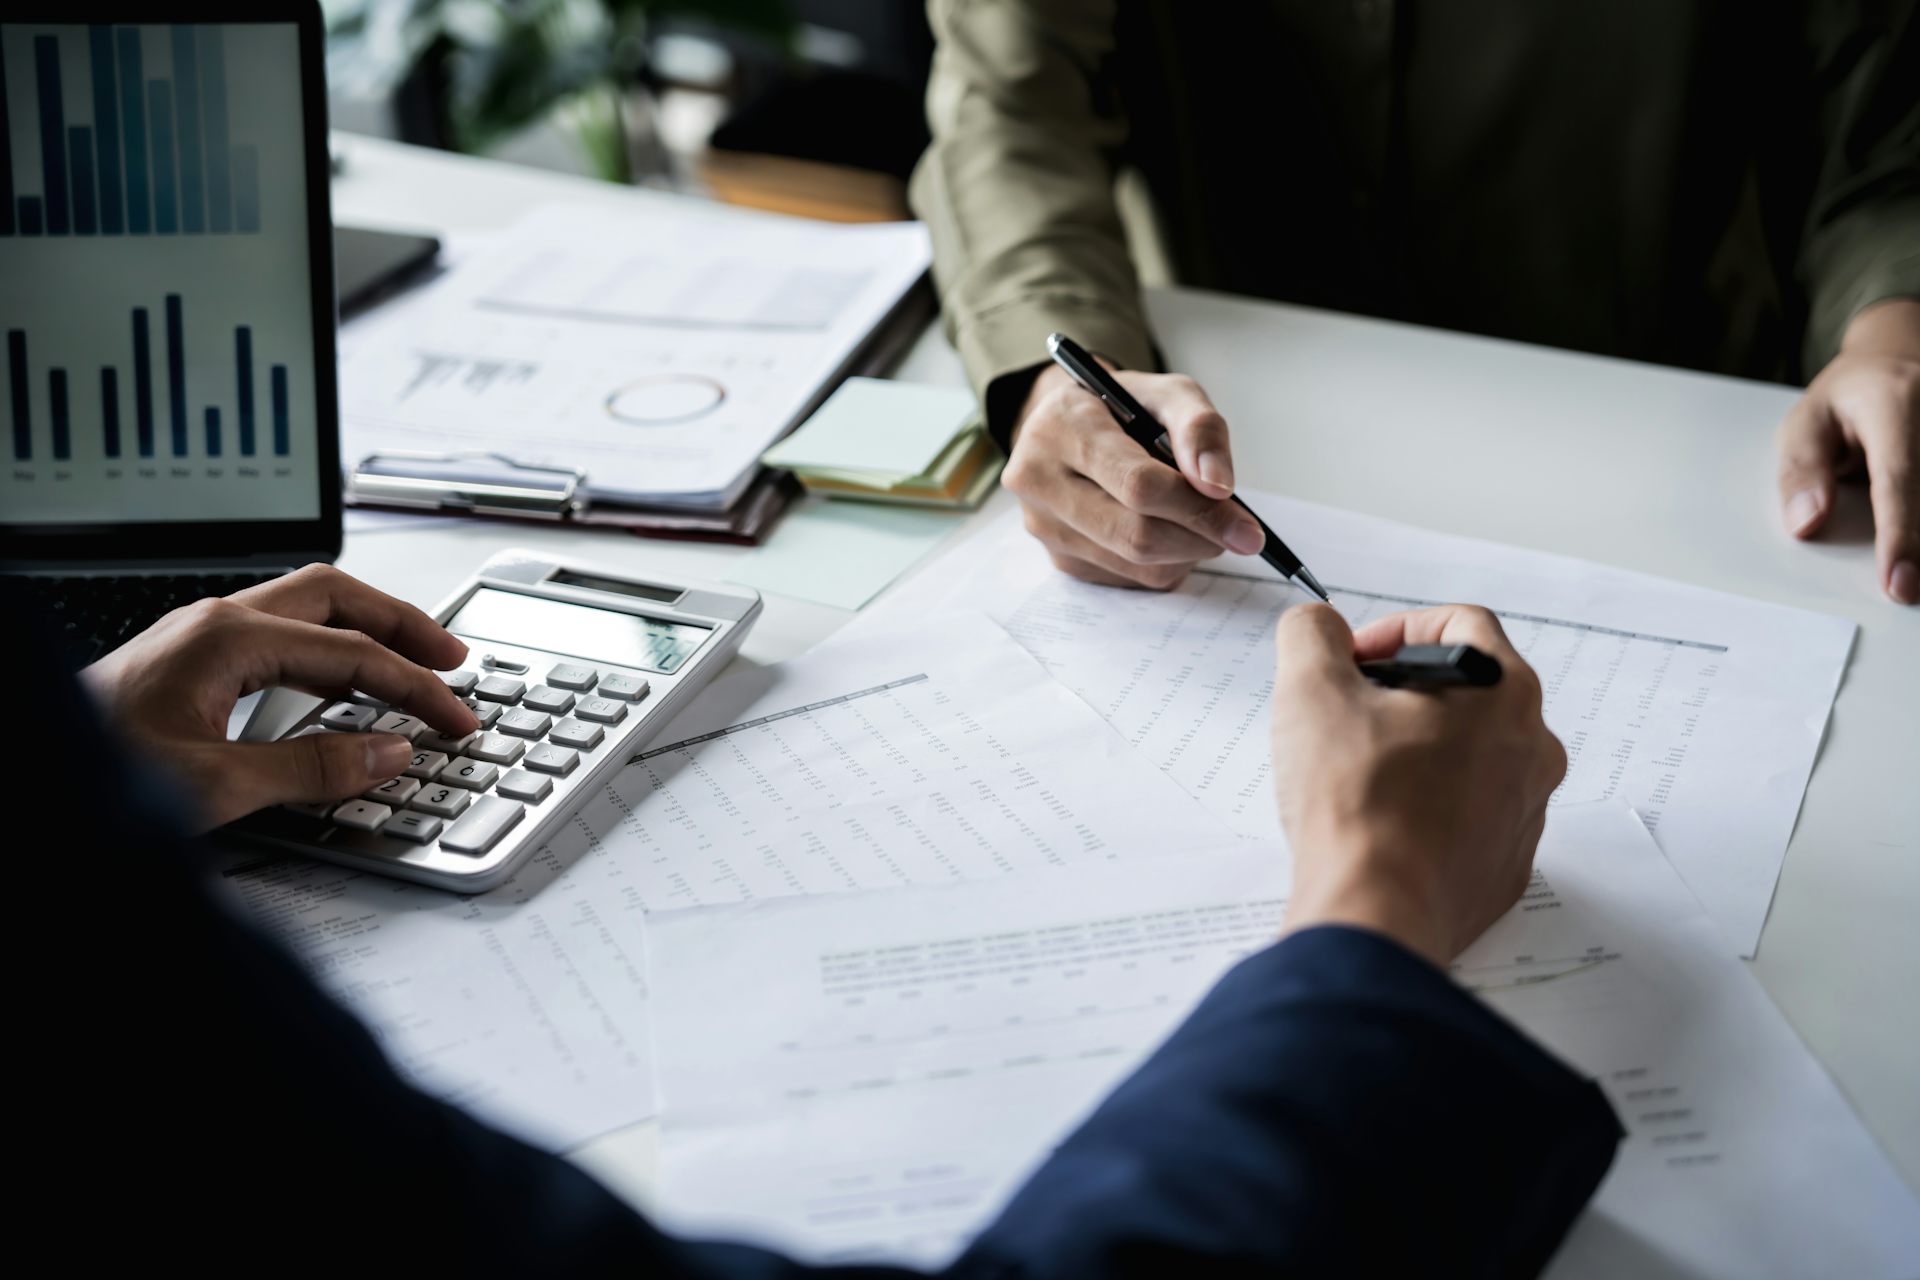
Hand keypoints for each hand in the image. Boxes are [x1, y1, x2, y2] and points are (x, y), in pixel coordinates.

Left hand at [82, 565, 479, 830]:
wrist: (28, 769)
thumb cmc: (94, 772)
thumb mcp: (216, 785)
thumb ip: (312, 769)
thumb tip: (387, 753)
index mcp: (228, 637)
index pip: (352, 652)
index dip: (415, 687)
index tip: (454, 717)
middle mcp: (216, 622)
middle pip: (337, 596)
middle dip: (403, 625)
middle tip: (453, 659)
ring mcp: (200, 635)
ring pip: (308, 607)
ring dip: (367, 629)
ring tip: (412, 660)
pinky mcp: (190, 660)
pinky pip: (281, 634)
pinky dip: (329, 648)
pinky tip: (343, 679)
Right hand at [1004, 362, 1268, 588]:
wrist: (1069, 426)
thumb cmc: (1123, 408)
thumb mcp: (1168, 394)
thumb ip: (1200, 429)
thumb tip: (1218, 486)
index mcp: (1062, 426)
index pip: (1138, 485)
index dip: (1198, 510)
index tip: (1246, 526)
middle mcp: (1039, 479)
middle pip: (1134, 534)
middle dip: (1199, 537)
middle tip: (1237, 531)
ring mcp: (1043, 526)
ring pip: (1135, 565)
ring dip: (1186, 553)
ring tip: (1199, 522)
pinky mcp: (1058, 559)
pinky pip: (1128, 580)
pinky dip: (1165, 564)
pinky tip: (1169, 533)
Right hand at [1269, 604, 1567, 965]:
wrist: (1376, 915)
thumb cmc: (1355, 805)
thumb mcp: (1311, 689)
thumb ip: (1313, 633)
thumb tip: (1320, 628)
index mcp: (1503, 691)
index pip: (1460, 623)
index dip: (1396, 629)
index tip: (1355, 660)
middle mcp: (1533, 748)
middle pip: (1470, 691)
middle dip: (1405, 693)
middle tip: (1349, 717)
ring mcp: (1526, 811)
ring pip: (1471, 755)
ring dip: (1418, 751)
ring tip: (1359, 775)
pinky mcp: (1505, 865)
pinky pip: (1470, 816)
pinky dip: (1429, 808)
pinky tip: (1380, 824)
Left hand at [1777, 298, 1919, 603]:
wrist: (1904, 352)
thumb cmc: (1851, 395)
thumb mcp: (1806, 422)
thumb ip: (1802, 472)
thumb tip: (1806, 525)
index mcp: (1896, 403)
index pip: (1899, 481)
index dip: (1900, 537)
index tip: (1898, 583)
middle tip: (1906, 587)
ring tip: (1911, 563)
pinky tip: (1916, 546)